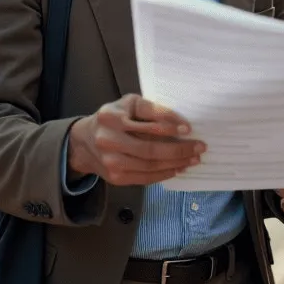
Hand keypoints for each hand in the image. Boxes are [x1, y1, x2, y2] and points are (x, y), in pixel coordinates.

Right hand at [68, 94, 202, 185]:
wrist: (84, 143)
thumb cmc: (113, 119)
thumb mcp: (127, 105)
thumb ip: (149, 110)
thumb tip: (180, 122)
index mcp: (112, 115)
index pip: (146, 116)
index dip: (169, 122)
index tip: (188, 127)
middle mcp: (109, 138)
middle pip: (150, 146)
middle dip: (179, 148)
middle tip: (199, 147)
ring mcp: (111, 160)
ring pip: (150, 164)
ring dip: (176, 163)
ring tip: (193, 159)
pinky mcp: (115, 177)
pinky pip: (145, 177)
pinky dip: (164, 174)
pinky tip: (178, 168)